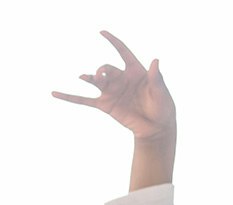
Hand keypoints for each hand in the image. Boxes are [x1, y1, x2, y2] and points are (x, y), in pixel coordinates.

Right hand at [52, 31, 175, 140]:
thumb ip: (156, 78)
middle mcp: (121, 79)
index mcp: (135, 72)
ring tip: (86, 78)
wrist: (157, 129)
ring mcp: (112, 92)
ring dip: (89, 78)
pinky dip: (70, 97)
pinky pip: (84, 100)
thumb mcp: (161, 93)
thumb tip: (156, 60)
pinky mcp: (106, 105)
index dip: (113, 42)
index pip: (122, 52)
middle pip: (106, 69)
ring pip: (95, 81)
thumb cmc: (162, 109)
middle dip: (102, 71)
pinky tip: (55, 93)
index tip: (102, 32)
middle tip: (101, 76)